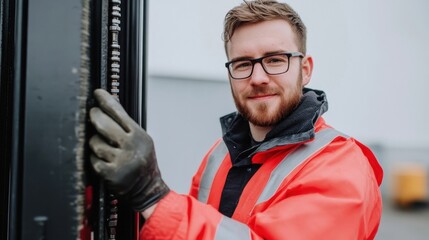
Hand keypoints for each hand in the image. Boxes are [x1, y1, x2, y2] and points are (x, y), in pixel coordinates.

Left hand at [89, 89, 168, 211]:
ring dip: (95, 142)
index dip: (106, 101)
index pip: (119, 113)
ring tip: (103, 145)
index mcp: (139, 136)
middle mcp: (130, 147)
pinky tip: (103, 159)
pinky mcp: (110, 173)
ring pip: (95, 142)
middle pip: (103, 124)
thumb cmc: (143, 162)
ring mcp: (120, 160)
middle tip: (93, 114)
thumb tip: (111, 106)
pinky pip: (93, 159)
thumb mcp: (142, 140)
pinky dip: (95, 158)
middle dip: (95, 117)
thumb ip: (127, 126)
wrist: (148, 189)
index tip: (98, 93)